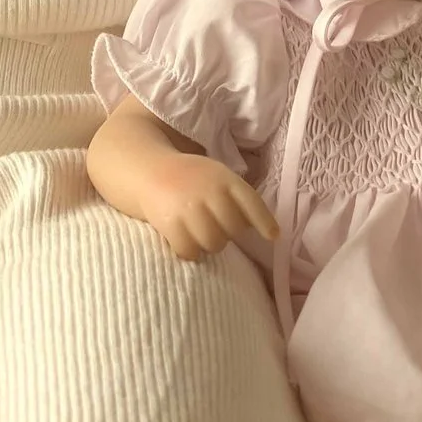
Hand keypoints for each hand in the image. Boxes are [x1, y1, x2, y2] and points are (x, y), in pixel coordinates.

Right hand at [126, 149, 278, 263]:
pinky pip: (190, 252)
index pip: (252, 203)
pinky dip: (189, 251)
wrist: (148, 170)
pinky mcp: (171, 223)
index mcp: (225, 179)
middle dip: (226, 234)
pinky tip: (184, 241)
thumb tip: (259, 230)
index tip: (273, 236)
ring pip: (214, 244)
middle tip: (213, 227)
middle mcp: (211, 193)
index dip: (264, 222)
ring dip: (208, 244)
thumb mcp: (216, 176)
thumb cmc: (188, 178)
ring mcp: (190, 208)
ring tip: (197, 233)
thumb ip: (236, 196)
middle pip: (234, 231)